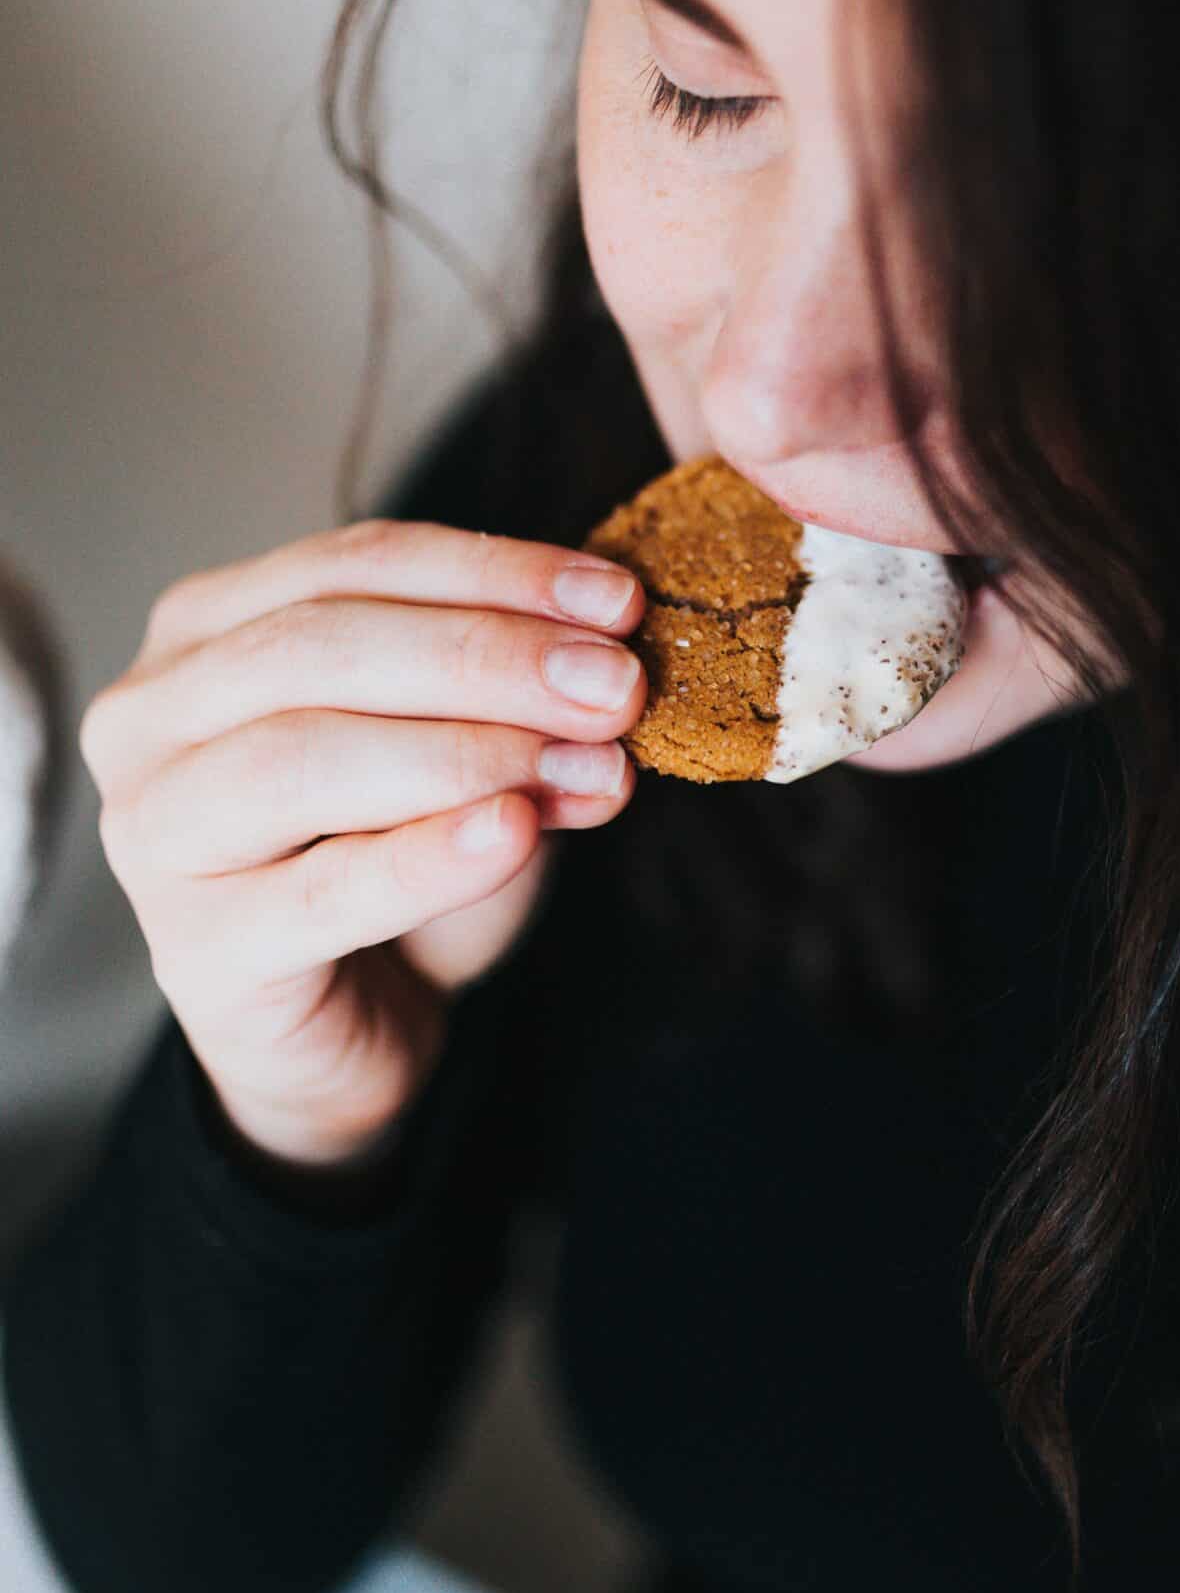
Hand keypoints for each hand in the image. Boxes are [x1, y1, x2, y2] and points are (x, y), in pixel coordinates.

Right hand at [78, 520, 645, 1167]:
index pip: (355, 564)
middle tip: (615, 686)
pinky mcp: (195, 954)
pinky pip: (321, 893)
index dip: (494, 572)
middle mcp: (150, 717)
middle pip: (317, 649)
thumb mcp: (468, 757)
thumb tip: (602, 673)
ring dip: (464, 752)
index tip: (618, 600)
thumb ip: (516, 706)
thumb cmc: (394, 860)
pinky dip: (428, 857)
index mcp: (206, 628)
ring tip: (588, 766)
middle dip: (486, 657)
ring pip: (299, 759)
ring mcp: (152, 836)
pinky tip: (514, 832)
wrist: (349, 1028)